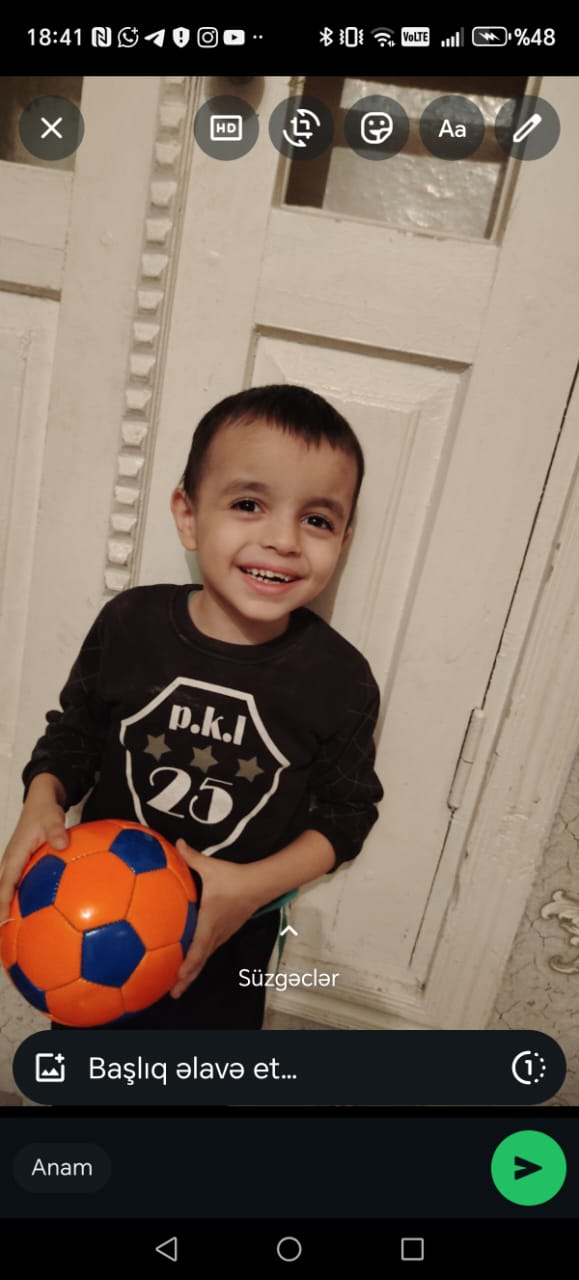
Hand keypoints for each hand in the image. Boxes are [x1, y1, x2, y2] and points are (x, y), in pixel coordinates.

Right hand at [0, 787, 67, 923]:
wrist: (40, 801)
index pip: (6, 883)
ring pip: (7, 890)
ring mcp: (15, 864)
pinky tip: (30, 917)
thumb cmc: (45, 811)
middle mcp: (11, 862)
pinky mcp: (22, 865)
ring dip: (7, 909)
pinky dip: (18, 900)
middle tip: (3, 935)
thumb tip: (63, 845)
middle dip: (0, 913)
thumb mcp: (53, 818)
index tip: (2, 920)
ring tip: (12, 935)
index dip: (2, 902)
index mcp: (15, 854)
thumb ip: (57, 832)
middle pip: (1, 891)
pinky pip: (16, 886)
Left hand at [170, 839, 260, 996]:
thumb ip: (192, 857)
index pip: (199, 947)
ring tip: (177, 988)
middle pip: (200, 961)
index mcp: (210, 921)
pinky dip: (197, 962)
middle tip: (172, 993)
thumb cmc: (235, 878)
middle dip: (187, 978)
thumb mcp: (211, 867)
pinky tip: (188, 966)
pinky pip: (208, 952)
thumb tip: (177, 842)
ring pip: (204, 959)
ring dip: (192, 973)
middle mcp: (215, 933)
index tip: (177, 976)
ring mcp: (221, 935)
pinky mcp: (224, 933)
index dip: (188, 963)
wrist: (260, 885)